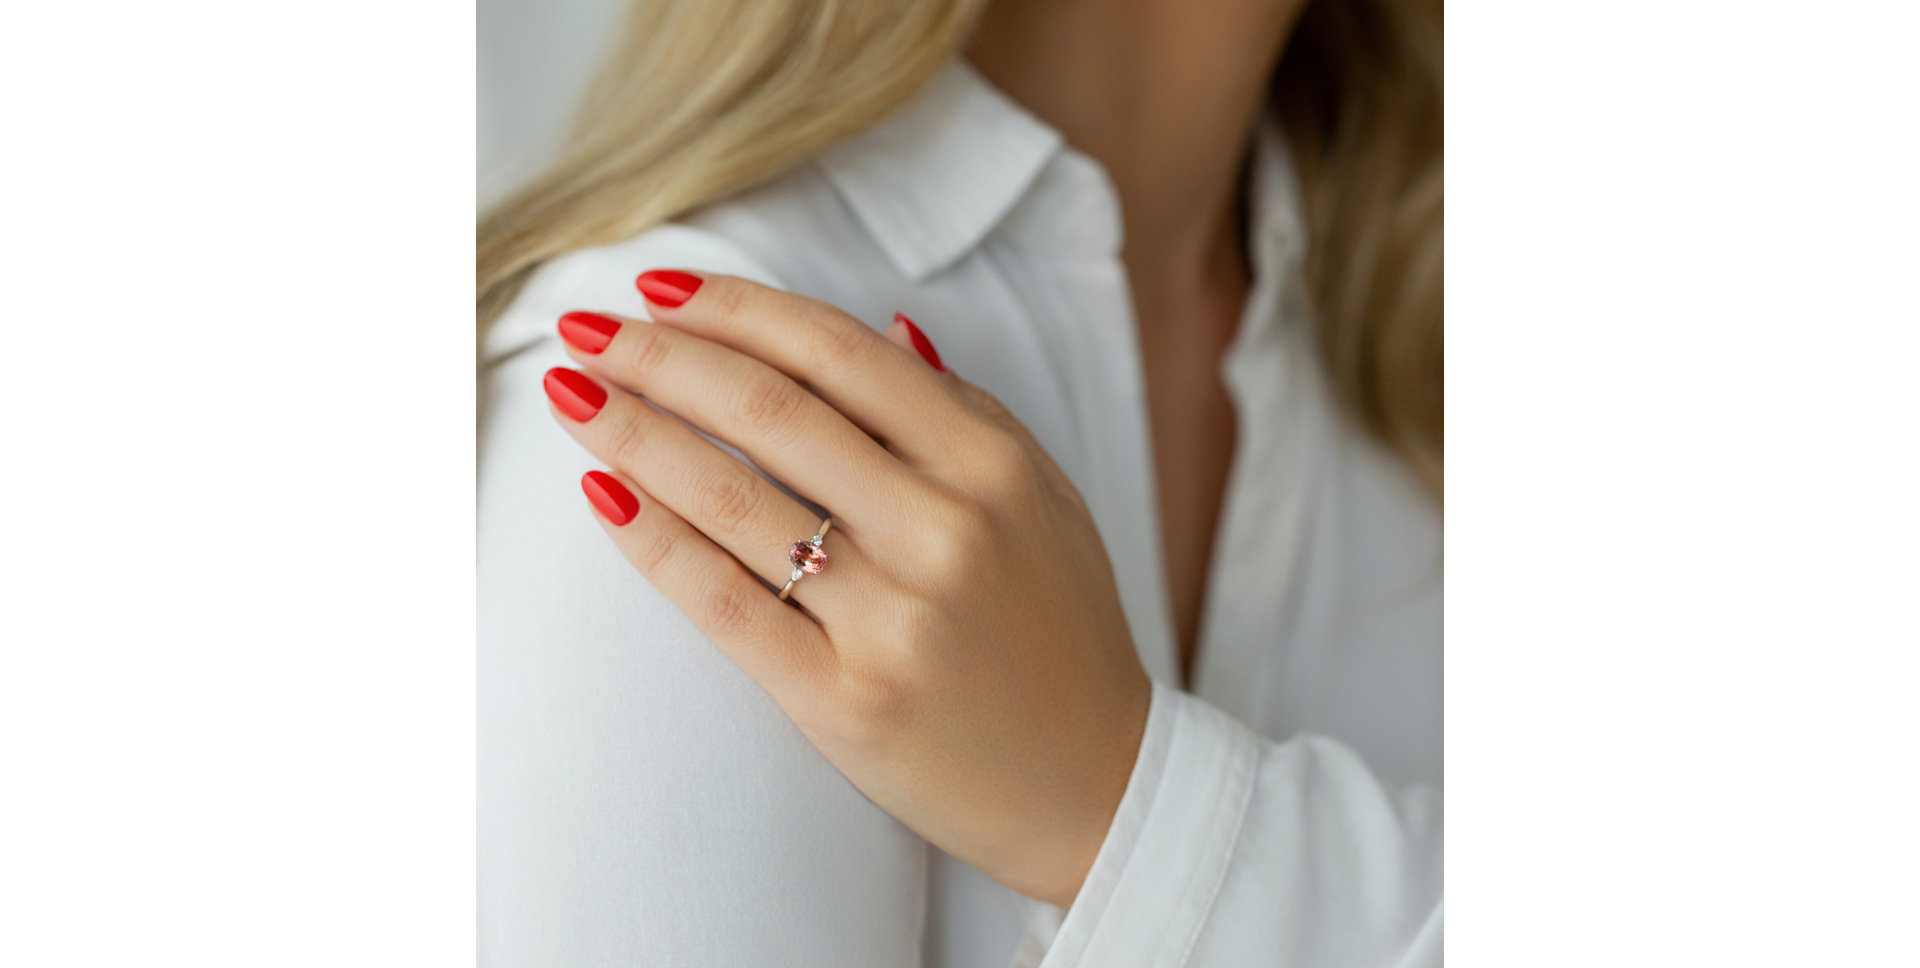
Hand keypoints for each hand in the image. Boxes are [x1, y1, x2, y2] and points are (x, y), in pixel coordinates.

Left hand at [542, 270, 1151, 906]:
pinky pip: (723, 604)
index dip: (735, 307)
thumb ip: (967, 409)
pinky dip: (654, 541)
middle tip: (585, 327)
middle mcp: (943, 529)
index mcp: (990, 466)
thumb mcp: (1044, 500)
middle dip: (659, 356)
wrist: (1094, 786)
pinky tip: (603, 496)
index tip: (658, 285)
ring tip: (571, 396)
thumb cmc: (1062, 633)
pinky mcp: (841, 698)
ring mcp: (891, 618)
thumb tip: (886, 325)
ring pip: (732, 500)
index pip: (837, 354)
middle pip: (770, 412)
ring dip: (633, 435)